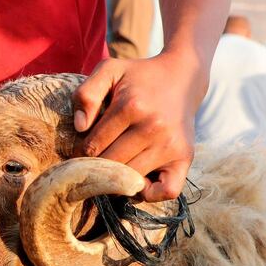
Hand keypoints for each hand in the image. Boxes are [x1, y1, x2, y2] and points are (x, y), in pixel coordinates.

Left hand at [72, 53, 206, 201]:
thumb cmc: (137, 77)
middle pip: (110, 165)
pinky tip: (137, 181)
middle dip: (96, 167)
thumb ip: (86, 93)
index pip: (92, 146)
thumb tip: (80, 127)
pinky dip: (148, 194)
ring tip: (112, 168)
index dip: (80, 152)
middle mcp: (154, 127)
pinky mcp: (185, 158)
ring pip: (130, 180)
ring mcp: (171, 145)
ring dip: (116, 180)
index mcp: (132, 106)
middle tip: (92, 163)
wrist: (182, 77)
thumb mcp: (109, 71)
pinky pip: (166, 191)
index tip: (81, 150)